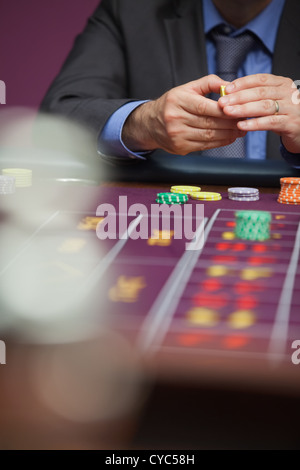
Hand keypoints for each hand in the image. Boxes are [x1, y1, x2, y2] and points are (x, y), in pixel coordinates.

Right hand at [122, 75, 245, 154]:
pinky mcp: (180, 147)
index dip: (225, 110)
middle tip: (245, 120)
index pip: (205, 107)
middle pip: (209, 122)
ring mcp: (177, 135)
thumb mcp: (187, 88)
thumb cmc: (173, 104)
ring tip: (241, 130)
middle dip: (230, 123)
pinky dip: (220, 142)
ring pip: (208, 136)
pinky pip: (205, 146)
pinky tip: (230, 137)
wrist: (150, 124)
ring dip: (228, 134)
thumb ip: (209, 83)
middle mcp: (175, 119)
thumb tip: (230, 85)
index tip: (240, 109)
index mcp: (178, 100)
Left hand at [219, 74, 299, 153]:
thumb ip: (256, 96)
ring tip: (228, 112)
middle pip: (260, 92)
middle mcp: (288, 93)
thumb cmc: (284, 115)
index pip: (260, 79)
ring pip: (264, 106)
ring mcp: (291, 108)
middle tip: (222, 102)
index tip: (227, 89)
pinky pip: (270, 122)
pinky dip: (254, 124)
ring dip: (243, 109)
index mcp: (282, 84)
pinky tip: (241, 125)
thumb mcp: (273, 101)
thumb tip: (230, 93)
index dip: (242, 83)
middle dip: (238, 97)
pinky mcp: (290, 124)